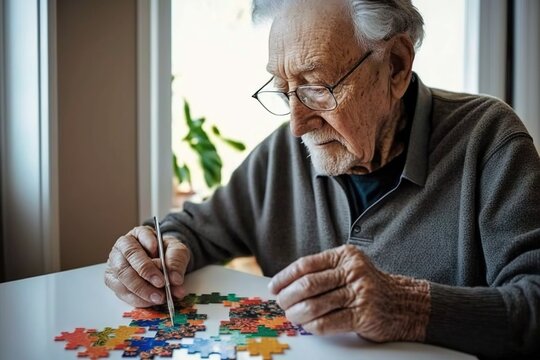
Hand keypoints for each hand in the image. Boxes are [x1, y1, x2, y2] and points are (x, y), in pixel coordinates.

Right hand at [104, 226, 190, 306]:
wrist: (162, 266)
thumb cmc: (167, 255)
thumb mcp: (177, 252)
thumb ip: (177, 262)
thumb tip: (175, 279)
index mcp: (139, 234)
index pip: (141, 234)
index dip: (148, 242)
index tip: (157, 251)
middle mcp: (123, 247)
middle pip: (129, 256)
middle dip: (145, 271)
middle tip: (161, 283)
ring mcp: (115, 264)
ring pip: (123, 276)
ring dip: (142, 289)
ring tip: (159, 297)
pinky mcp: (113, 281)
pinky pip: (121, 291)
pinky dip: (137, 299)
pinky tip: (150, 301)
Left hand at [268, 245, 429, 341]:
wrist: (403, 303)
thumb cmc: (368, 286)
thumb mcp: (349, 268)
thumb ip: (323, 271)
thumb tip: (286, 284)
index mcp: (345, 256)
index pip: (306, 264)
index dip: (285, 276)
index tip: (274, 287)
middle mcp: (353, 271)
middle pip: (308, 284)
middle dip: (288, 296)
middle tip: (281, 304)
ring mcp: (359, 293)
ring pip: (315, 305)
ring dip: (297, 313)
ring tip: (292, 316)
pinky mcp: (363, 315)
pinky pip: (328, 322)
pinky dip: (312, 326)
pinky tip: (308, 325)